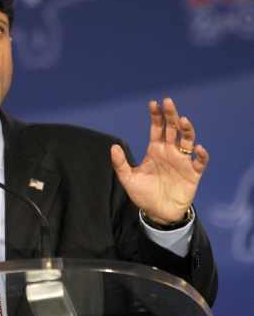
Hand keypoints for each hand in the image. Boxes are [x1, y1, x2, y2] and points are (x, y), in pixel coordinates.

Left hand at [110, 98, 208, 223]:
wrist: (158, 213)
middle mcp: (170, 152)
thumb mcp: (128, 179)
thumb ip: (120, 164)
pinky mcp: (193, 173)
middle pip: (173, 129)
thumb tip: (113, 146)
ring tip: (184, 121)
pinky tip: (198, 149)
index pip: (157, 128)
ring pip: (188, 140)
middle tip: (168, 102)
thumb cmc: (143, 194)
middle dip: (171, 115)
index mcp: (155, 150)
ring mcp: (182, 161)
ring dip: (187, 130)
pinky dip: (201, 155)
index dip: (156, 116)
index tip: (153, 103)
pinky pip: (200, 161)